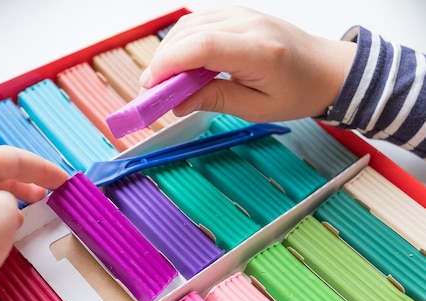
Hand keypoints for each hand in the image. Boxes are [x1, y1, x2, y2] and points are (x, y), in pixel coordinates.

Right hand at [140, 6, 356, 121]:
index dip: (169, 64)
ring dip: (170, 52)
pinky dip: (183, 42)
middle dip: (163, 61)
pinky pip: (200, 22)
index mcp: (259, 51)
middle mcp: (250, 25)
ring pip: (190, 24)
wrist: (328, 69)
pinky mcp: (238, 14)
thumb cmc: (299, 91)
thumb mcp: (258, 108)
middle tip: (153, 91)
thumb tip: (177, 103)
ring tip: (166, 81)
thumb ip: (216, 101)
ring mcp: (243, 14)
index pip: (203, 46)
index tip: (151, 87)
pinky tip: (183, 64)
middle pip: (190, 32)